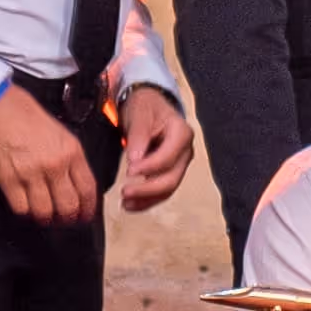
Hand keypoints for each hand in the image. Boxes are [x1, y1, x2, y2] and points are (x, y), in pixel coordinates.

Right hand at [0, 84, 100, 223]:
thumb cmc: (24, 114)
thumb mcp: (59, 132)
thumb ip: (69, 157)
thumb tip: (74, 183)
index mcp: (71, 151)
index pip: (88, 189)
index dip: (87, 208)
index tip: (84, 215)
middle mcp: (54, 164)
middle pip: (68, 206)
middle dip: (67, 218)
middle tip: (63, 220)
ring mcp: (31, 173)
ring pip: (45, 211)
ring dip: (45, 217)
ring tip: (43, 215)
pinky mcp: (8, 179)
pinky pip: (21, 208)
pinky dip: (24, 211)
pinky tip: (25, 206)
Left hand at [110, 85, 196, 213]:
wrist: (148, 106)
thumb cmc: (146, 106)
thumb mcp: (140, 114)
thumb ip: (138, 136)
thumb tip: (135, 160)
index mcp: (182, 133)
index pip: (168, 157)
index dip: (149, 167)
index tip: (129, 170)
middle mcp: (185, 151)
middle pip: (171, 178)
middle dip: (148, 190)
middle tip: (125, 193)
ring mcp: (179, 164)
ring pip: (168, 189)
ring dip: (147, 200)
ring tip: (126, 204)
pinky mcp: (170, 172)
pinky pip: (162, 191)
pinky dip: (147, 200)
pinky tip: (132, 205)